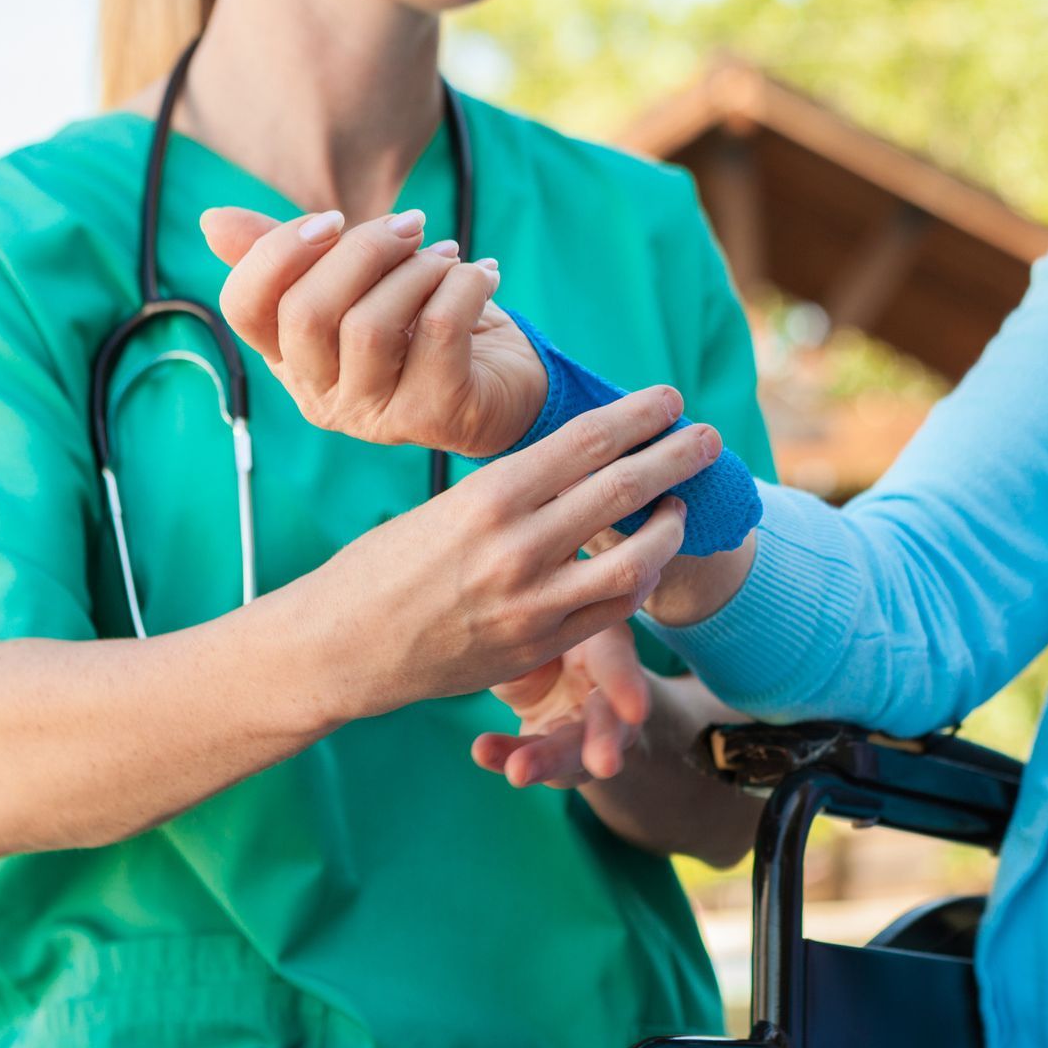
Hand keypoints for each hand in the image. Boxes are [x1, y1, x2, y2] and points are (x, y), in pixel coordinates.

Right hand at [202, 205, 545, 455]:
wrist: (508, 380)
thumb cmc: (424, 323)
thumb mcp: (358, 281)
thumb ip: (291, 253)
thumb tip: (211, 222)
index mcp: (292, 359)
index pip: (243, 307)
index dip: (280, 252)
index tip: (334, 220)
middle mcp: (323, 397)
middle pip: (306, 313)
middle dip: (362, 251)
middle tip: (411, 225)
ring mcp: (376, 415)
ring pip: (370, 325)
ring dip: (417, 270)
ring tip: (449, 256)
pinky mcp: (435, 417)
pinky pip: (439, 331)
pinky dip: (464, 286)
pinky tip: (483, 274)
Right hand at [317, 385, 723, 715]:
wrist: (340, 647)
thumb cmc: (383, 567)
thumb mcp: (440, 508)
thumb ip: (511, 492)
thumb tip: (577, 460)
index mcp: (488, 497)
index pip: (586, 441)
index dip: (639, 416)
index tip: (670, 399)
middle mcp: (516, 547)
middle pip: (622, 489)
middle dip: (675, 457)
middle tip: (708, 437)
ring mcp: (532, 603)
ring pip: (634, 559)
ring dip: (670, 526)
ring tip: (683, 505)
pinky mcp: (538, 647)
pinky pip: (612, 610)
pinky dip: (640, 580)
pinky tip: (648, 561)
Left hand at [471, 623, 762, 866]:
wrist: (555, 672)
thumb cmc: (553, 637)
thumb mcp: (544, 623)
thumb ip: (531, 631)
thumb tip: (499, 628)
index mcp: (608, 646)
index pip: (617, 664)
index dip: (626, 685)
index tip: (635, 712)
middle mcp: (608, 695)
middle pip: (607, 721)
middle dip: (605, 742)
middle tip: (604, 765)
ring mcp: (589, 734)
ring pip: (572, 752)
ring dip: (547, 763)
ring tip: (518, 771)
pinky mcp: (563, 758)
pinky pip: (537, 762)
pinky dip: (506, 757)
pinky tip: (484, 752)